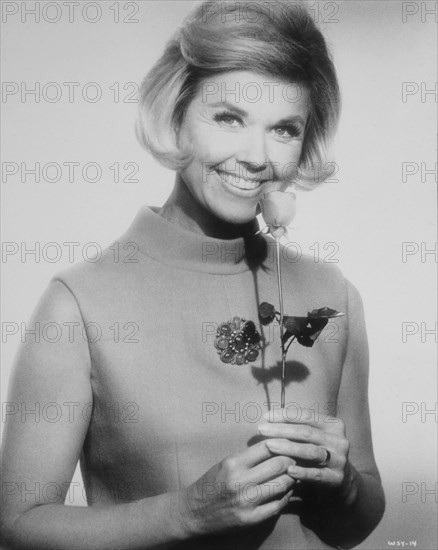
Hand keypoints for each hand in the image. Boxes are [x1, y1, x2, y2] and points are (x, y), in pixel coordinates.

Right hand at [176, 440, 296, 535]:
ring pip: (282, 484)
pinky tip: (287, 491)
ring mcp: (246, 502)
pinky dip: (286, 496)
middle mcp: (240, 481)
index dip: (282, 444)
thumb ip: (249, 456)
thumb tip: (276, 445)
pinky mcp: (250, 519)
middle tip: (297, 458)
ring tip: (295, 473)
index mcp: (233, 463)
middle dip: (291, 460)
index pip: (267, 447)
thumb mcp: (226, 462)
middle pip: (278, 464)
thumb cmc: (212, 482)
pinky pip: (277, 505)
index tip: (288, 443)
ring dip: (292, 478)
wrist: (194, 512)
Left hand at [257, 407, 357, 505]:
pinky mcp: (336, 479)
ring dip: (288, 447)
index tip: (266, 415)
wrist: (341, 484)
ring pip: (311, 451)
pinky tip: (288, 469)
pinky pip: (316, 474)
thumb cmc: (318, 455)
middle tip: (262, 429)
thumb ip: (297, 428)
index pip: (307, 415)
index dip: (286, 414)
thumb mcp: (313, 439)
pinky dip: (302, 471)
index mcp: (334, 425)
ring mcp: (339, 460)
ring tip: (269, 445)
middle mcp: (339, 441)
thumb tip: (268, 417)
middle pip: (306, 432)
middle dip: (282, 429)